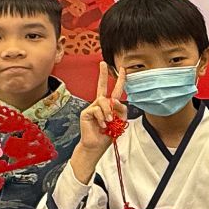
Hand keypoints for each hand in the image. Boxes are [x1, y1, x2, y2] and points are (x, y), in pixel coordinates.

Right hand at [72, 63, 126, 178]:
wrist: (97, 145)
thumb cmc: (108, 133)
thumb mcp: (120, 120)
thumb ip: (121, 109)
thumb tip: (115, 100)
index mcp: (110, 105)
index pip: (115, 90)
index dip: (119, 79)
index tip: (122, 69)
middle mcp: (100, 103)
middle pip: (101, 86)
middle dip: (102, 74)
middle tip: (103, 63)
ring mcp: (93, 107)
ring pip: (103, 101)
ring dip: (109, 112)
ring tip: (109, 122)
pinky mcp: (86, 112)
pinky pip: (97, 110)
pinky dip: (102, 118)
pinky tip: (102, 125)